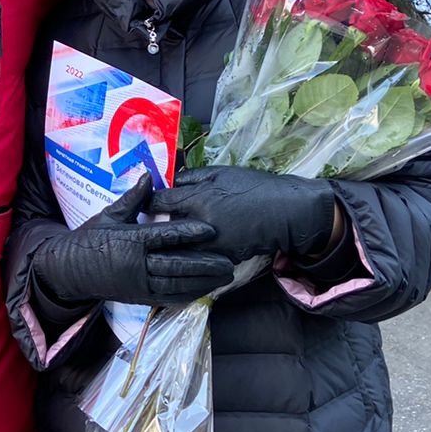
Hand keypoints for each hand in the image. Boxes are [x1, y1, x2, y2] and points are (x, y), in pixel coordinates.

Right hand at [31, 175, 234, 307]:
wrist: (68, 269)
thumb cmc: (89, 237)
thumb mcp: (109, 214)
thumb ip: (133, 198)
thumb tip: (150, 176)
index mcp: (130, 239)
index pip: (164, 236)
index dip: (189, 232)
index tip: (211, 230)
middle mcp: (136, 264)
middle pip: (176, 264)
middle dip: (205, 263)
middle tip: (229, 261)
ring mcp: (138, 283)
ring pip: (176, 284)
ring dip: (202, 281)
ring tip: (224, 276)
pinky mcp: (138, 298)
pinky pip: (167, 298)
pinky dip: (188, 295)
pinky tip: (205, 291)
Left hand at [150, 166, 337, 263]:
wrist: (284, 211)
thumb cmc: (253, 187)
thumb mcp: (221, 172)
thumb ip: (192, 177)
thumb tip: (169, 181)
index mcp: (198, 198)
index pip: (159, 202)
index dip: (148, 202)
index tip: (145, 204)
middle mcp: (199, 224)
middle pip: (163, 229)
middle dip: (156, 226)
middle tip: (151, 223)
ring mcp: (210, 245)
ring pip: (178, 249)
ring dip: (170, 245)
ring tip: (164, 240)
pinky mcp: (221, 258)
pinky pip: (197, 259)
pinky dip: (190, 256)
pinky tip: (187, 252)